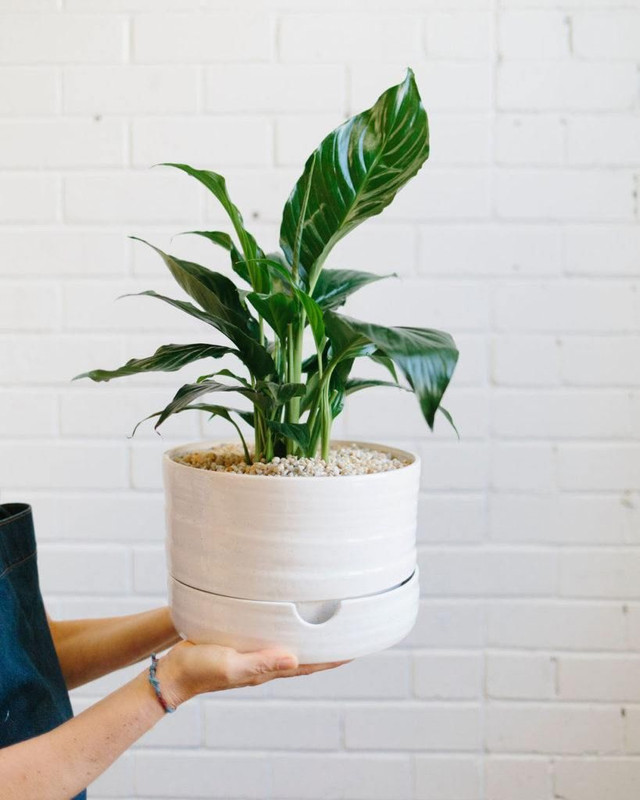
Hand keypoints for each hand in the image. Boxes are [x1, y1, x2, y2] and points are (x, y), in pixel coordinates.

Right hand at [155, 640, 350, 707]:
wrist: (173, 672)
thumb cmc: (198, 669)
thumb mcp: (230, 665)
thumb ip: (259, 663)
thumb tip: (294, 659)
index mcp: (267, 668)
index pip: (309, 664)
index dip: (333, 658)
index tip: (357, 648)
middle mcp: (266, 661)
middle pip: (305, 655)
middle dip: (328, 645)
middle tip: (350, 630)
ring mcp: (255, 653)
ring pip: (291, 645)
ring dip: (310, 637)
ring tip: (327, 623)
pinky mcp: (243, 643)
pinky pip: (272, 637)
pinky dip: (287, 630)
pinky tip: (288, 619)